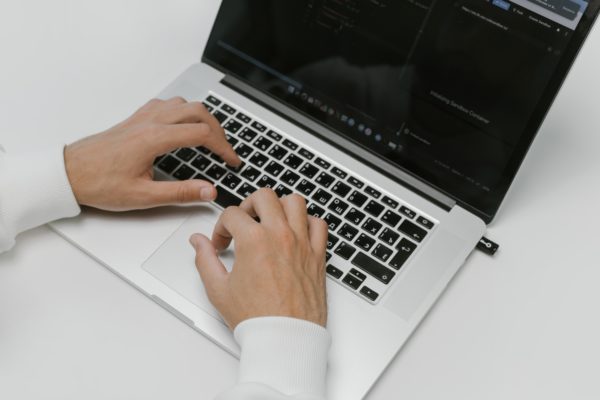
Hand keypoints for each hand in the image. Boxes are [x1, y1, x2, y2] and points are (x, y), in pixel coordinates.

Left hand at [64, 97, 240, 210]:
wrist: (68, 173)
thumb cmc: (99, 183)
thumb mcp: (143, 196)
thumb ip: (180, 192)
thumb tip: (208, 191)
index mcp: (155, 138)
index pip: (202, 134)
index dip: (223, 147)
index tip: (231, 160)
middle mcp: (150, 122)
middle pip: (198, 111)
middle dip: (218, 129)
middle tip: (225, 149)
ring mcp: (142, 117)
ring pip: (183, 104)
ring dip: (202, 117)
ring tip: (210, 137)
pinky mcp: (135, 119)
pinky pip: (167, 104)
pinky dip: (183, 112)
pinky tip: (182, 126)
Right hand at [190, 189, 328, 329]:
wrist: (285, 338)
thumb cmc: (256, 319)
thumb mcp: (218, 289)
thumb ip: (205, 260)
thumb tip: (198, 242)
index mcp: (254, 241)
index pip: (232, 214)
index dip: (221, 227)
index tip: (222, 242)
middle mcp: (280, 236)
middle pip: (264, 196)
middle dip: (248, 205)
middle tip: (244, 223)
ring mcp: (302, 243)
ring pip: (295, 202)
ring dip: (279, 206)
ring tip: (270, 220)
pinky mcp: (318, 255)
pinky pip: (319, 224)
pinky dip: (307, 223)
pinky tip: (296, 233)